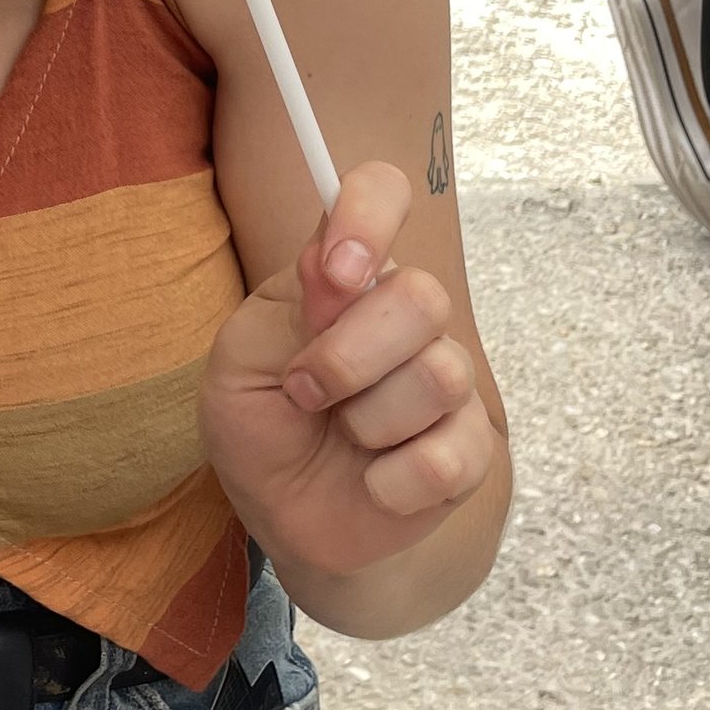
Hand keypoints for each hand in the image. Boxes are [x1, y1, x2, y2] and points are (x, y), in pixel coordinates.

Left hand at [199, 159, 495, 585]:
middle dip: (348, 356)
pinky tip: (372, 483)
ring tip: (341, 436)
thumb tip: (338, 265)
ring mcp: (447, 381)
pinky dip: (390, 482)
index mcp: (347, 275)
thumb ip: (287, 308)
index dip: (369, 215)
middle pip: (423, 296)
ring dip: (365, 421)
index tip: (339, 271)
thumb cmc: (259, 422)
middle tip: (303, 391)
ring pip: (440, 375)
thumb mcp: (239, 361)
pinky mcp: (469, 452)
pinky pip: (447, 458)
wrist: (283, 516)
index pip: (382, 193)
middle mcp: (406, 315)